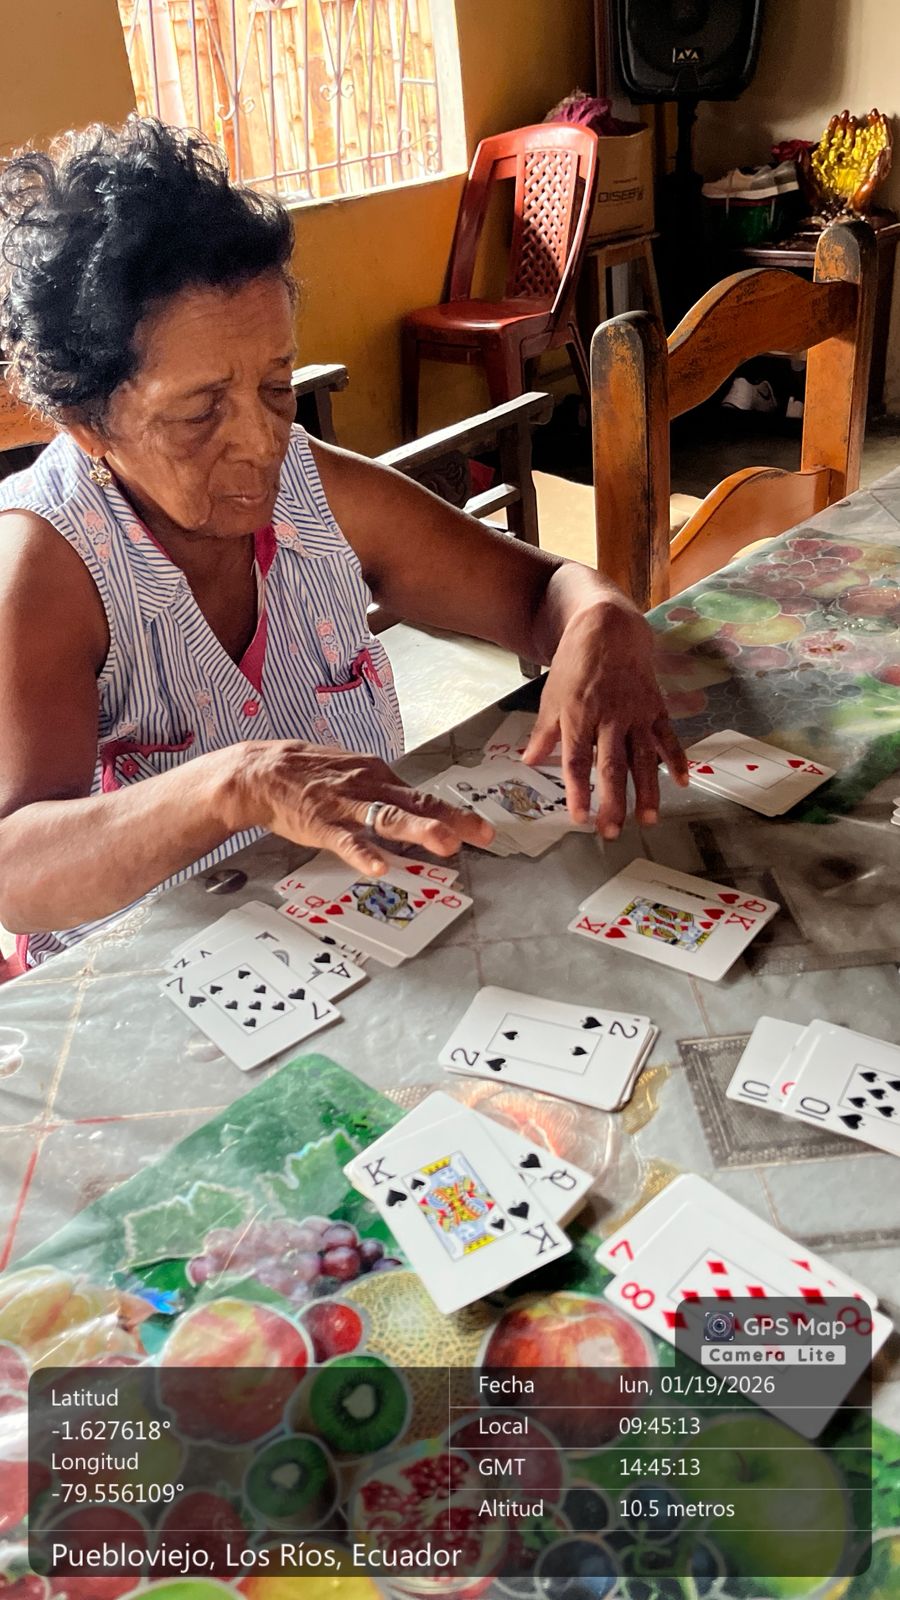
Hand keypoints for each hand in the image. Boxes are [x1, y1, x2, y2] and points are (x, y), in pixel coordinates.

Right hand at [226, 740, 493, 872]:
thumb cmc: (307, 773)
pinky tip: (378, 867)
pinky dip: (362, 854)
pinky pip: (345, 840)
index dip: (455, 814)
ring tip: (445, 844)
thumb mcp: (352, 772)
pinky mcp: (320, 823)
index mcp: (378, 777)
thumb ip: (381, 791)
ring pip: (387, 818)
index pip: (422, 798)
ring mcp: (345, 806)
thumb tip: (410, 807)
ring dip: (418, 831)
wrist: (260, 771)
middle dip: (452, 820)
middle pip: (416, 805)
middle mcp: (368, 787)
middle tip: (482, 834)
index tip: (482, 829)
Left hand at [522, 599, 687, 837]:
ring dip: (648, 791)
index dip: (579, 792)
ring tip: (649, 819)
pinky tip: (684, 782)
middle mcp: (609, 718)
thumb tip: (531, 763)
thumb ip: (543, 734)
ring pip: (644, 758)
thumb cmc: (575, 665)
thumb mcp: (551, 698)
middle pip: (612, 766)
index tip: (580, 818)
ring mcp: (636, 714)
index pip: (577, 761)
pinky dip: (677, 759)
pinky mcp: (655, 708)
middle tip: (612, 831)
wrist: (608, 629)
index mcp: (579, 716)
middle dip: (614, 802)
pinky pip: (668, 737)